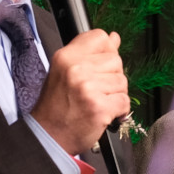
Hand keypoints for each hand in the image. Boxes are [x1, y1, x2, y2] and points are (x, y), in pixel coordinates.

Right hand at [32, 30, 127, 154]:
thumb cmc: (56, 106)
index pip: (100, 37)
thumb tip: (113, 38)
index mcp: (66, 57)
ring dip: (115, 95)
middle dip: (111, 77)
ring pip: (122, 81)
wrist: (48, 135)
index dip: (106, 51)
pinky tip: (105, 113)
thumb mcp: (65, 72)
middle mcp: (76, 69)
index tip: (101, 66)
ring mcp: (88, 88)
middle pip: (115, 60)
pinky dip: (119, 110)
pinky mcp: (99, 107)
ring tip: (98, 102)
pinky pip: (124, 101)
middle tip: (95, 90)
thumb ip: (89, 54)